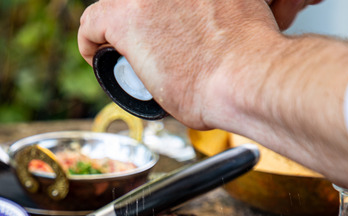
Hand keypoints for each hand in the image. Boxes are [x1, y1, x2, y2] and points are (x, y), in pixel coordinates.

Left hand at [78, 0, 347, 196]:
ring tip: (139, 54)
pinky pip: (92, 23)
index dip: (166, 11)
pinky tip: (97, 54)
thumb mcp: (247, 13)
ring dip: (129, 31)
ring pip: (123, 8)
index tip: (168, 23)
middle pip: (151, 4)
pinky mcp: (128, 17)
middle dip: (157, 20)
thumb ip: (227, 14)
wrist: (250, 76)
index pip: (171, 0)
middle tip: (165, 41)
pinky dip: (91, 41)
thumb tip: (222, 31)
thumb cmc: (255, 59)